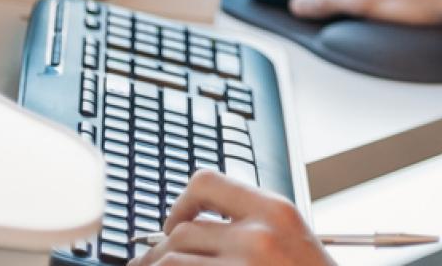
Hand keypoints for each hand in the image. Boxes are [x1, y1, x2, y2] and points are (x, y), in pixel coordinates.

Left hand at [134, 170, 329, 265]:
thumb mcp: (293, 240)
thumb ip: (252, 227)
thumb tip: (196, 231)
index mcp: (275, 211)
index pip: (206, 183)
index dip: (181, 203)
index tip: (174, 223)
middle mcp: (258, 236)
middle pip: (181, 232)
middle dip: (159, 251)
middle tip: (148, 263)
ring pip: (170, 261)